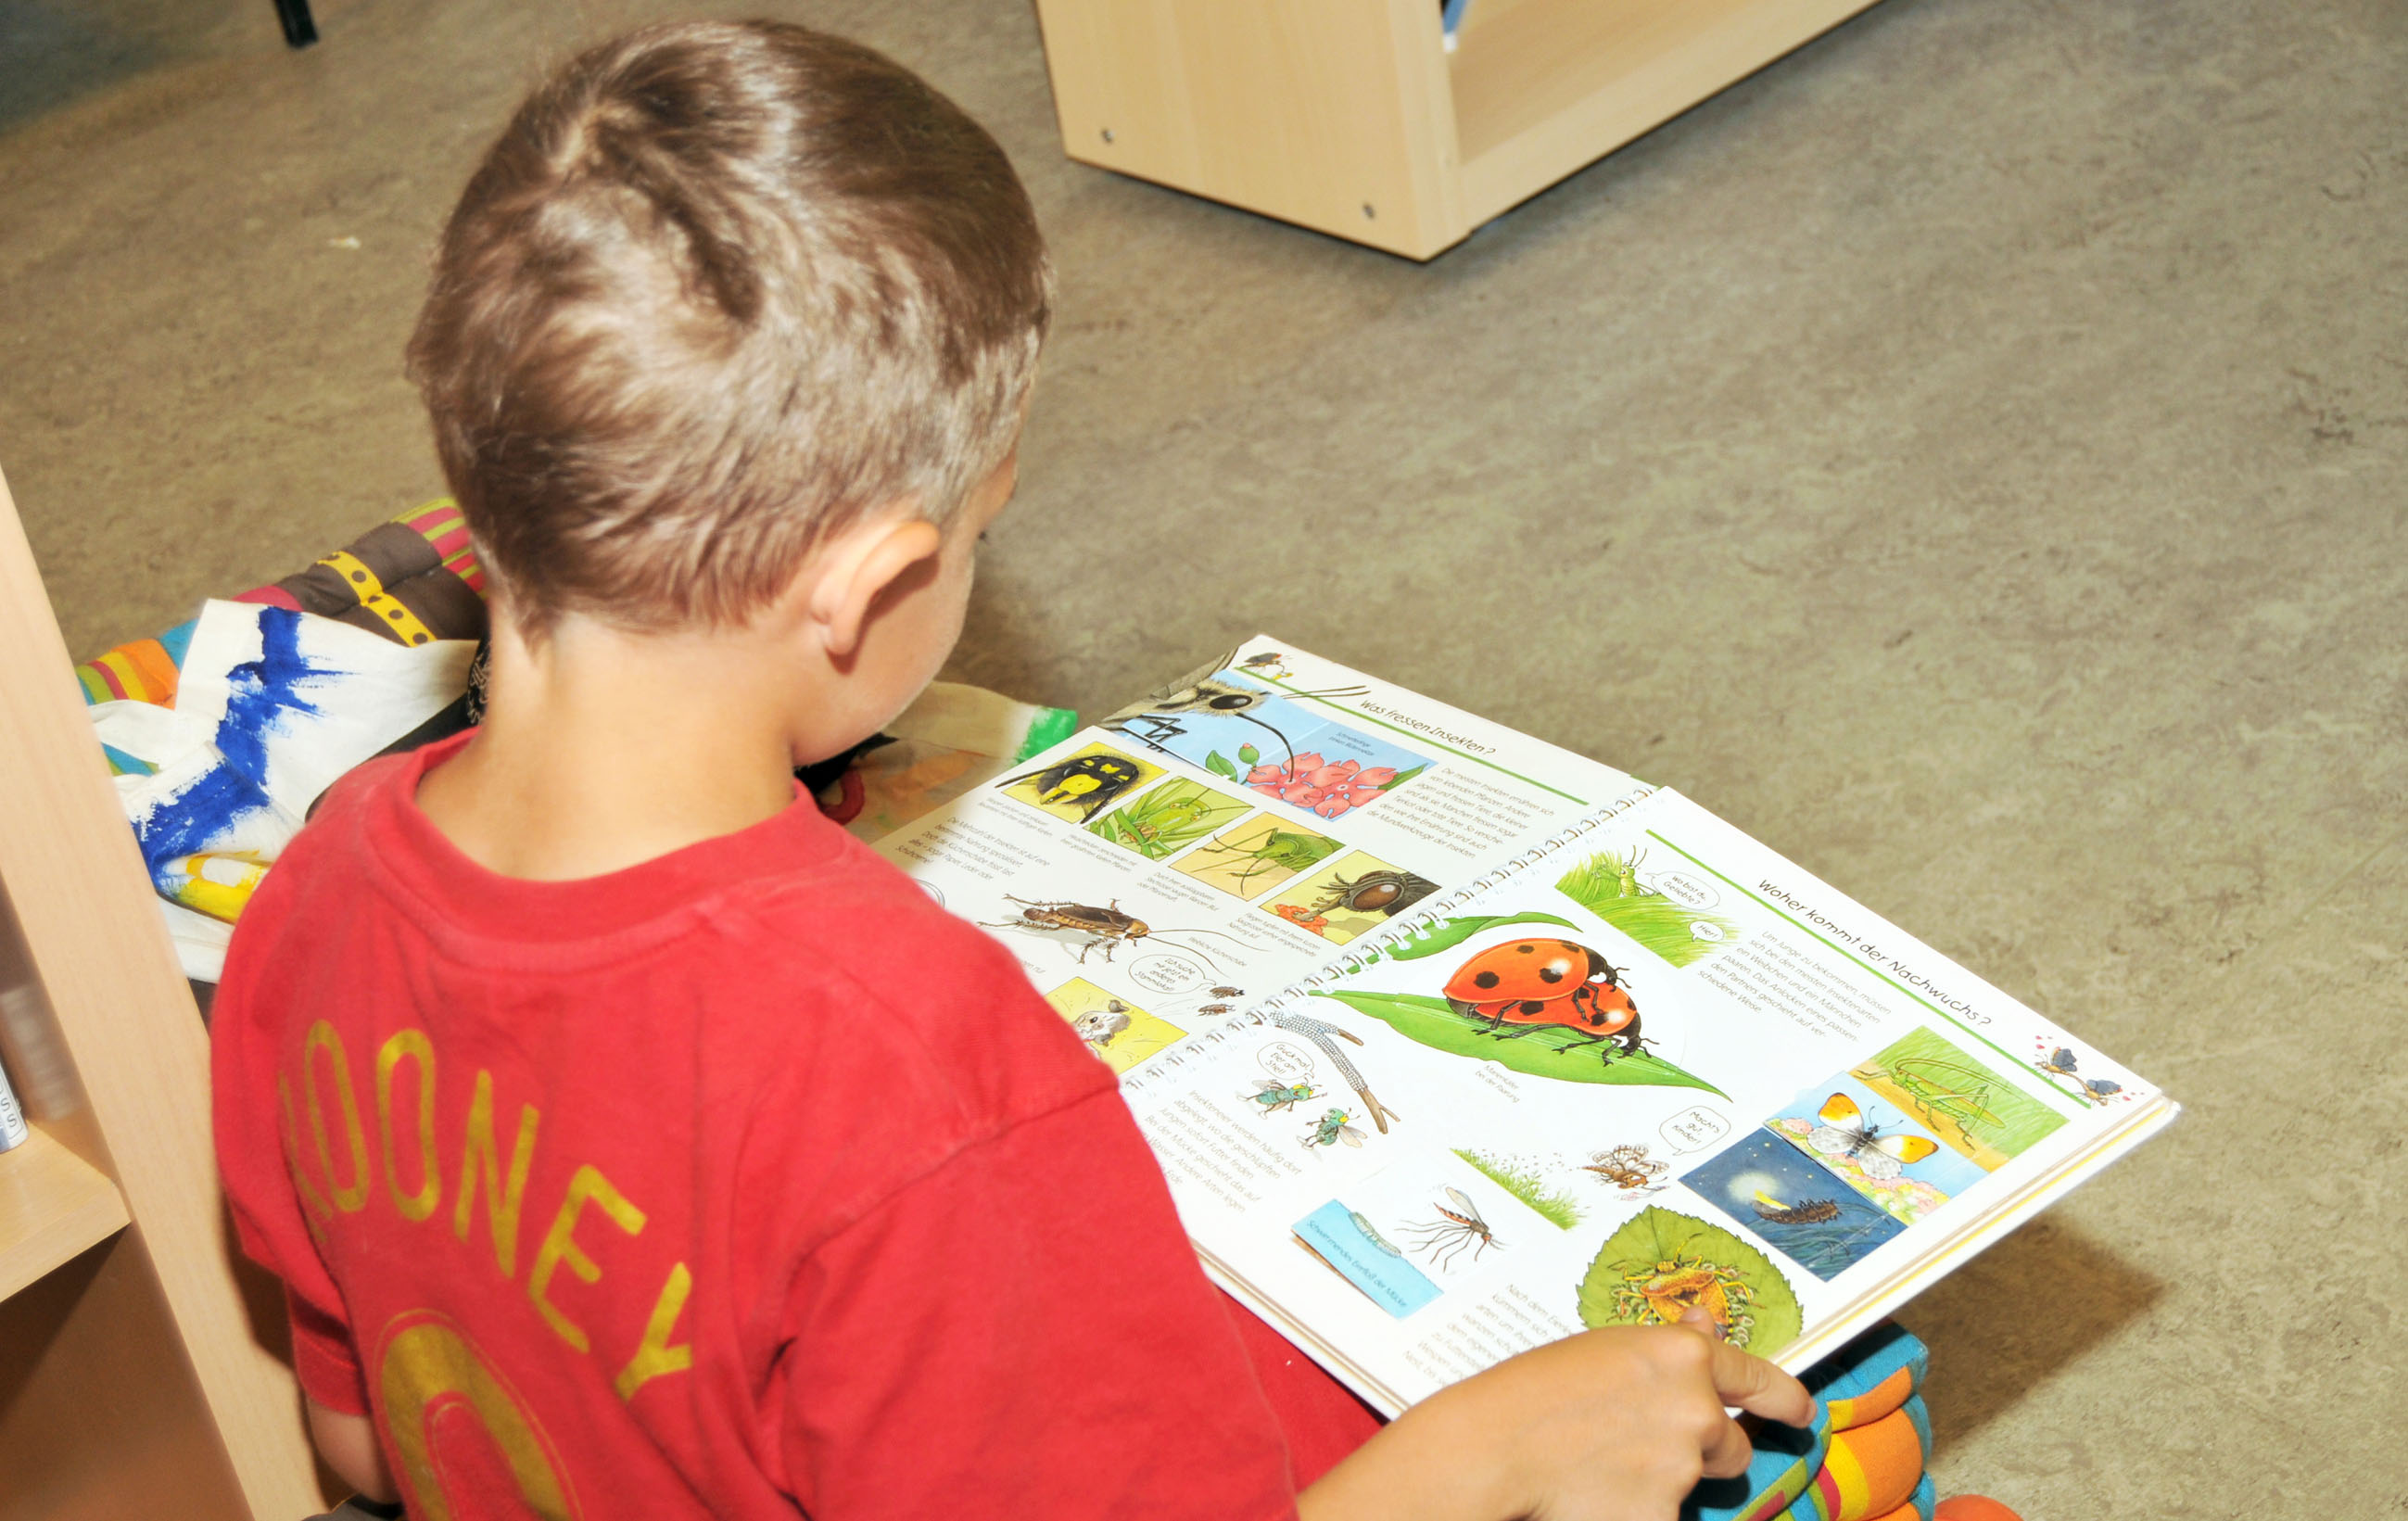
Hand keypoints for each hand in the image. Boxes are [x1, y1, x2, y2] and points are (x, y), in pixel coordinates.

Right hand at [1430, 1318, 1810, 1520]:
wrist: (1496, 1448)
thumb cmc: (1534, 1390)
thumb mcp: (1603, 1351)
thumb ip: (1663, 1350)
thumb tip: (1705, 1326)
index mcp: (1682, 1358)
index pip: (1756, 1378)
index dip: (1784, 1398)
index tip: (1800, 1412)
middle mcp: (1696, 1411)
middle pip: (1731, 1445)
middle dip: (1704, 1453)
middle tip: (1646, 1450)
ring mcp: (1683, 1469)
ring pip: (1690, 1484)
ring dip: (1660, 1482)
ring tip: (1596, 1467)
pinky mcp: (1663, 1517)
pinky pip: (1660, 1517)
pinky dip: (1634, 1510)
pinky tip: (1592, 1496)